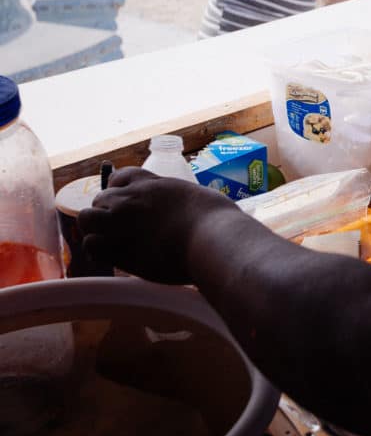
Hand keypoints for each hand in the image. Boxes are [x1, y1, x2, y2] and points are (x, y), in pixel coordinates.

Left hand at [78, 167, 239, 283]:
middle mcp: (132, 199)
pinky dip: (98, 252)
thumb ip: (185, 203)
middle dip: (106, 214)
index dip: (118, 190)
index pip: (120, 177)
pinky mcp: (118, 247)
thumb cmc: (217, 221)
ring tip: (113, 243)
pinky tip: (114, 258)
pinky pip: (91, 245)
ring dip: (96, 230)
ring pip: (87, 219)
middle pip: (100, 199)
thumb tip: (193, 213)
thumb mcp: (200, 200)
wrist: (212, 239)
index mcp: (153, 185)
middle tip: (122, 231)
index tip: (126, 203)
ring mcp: (122, 222)